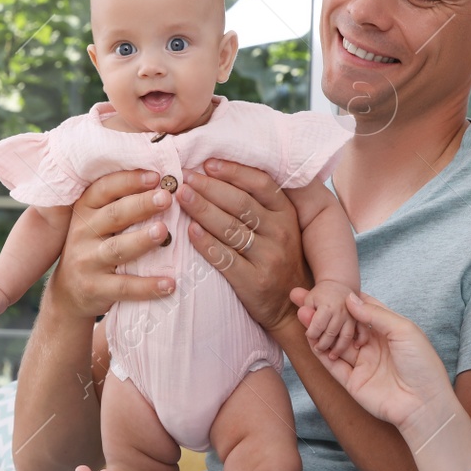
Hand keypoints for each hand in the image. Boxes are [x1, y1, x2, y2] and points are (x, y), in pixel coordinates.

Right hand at [46, 170, 176, 319]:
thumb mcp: (96, 224)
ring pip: (117, 248)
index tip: (156, 175)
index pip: (104, 189)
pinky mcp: (95, 288)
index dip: (129, 181)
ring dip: (142, 240)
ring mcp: (87, 261)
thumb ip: (119, 205)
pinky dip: (148, 286)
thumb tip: (161, 183)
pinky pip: (124, 286)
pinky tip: (170, 283)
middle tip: (166, 197)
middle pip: (114, 215)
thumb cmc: (93, 249)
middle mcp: (82, 233)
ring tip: (164, 231)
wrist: (68, 294)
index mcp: (85, 211)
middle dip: (141, 204)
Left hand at [179, 160, 307, 332]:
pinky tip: (189, 230)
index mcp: (286, 214)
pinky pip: (225, 258)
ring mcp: (269, 258)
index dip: (233, 171)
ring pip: (230, 228)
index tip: (206, 163)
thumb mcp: (279, 228)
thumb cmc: (277, 259)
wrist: (289, 307)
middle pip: (240, 203)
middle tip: (183, 178)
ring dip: (202, 209)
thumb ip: (258, 205)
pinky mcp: (254, 281)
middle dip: (209, 187)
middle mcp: (281, 233)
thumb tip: (217, 174)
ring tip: (180, 196)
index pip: (260, 184)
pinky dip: (205, 243)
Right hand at [292, 289, 449, 429]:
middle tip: (305, 299)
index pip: (363, 311)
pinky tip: (310, 339)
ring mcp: (363, 365)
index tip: (327, 287)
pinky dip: (321, 353)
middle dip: (326, 313)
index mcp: (388, 331)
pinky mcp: (354, 383)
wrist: (424, 404)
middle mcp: (374, 346)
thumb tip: (350, 298)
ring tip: (303, 315)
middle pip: (344, 326)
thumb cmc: (422, 364)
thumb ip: (376, 314)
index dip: (345, 299)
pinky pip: (333, 366)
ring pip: (335, 344)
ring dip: (320, 331)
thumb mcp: (404, 330)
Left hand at [303, 278, 357, 356]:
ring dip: (339, 349)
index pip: (317, 325)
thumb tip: (302, 315)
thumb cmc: (321, 295)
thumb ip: (305, 310)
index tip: (309, 336)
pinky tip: (355, 347)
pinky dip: (361, 340)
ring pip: (346, 336)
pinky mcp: (360, 319)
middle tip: (317, 349)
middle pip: (331, 333)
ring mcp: (352, 316)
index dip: (311, 334)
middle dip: (322, 345)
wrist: (339, 285)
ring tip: (331, 356)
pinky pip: (363, 332)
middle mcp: (341, 311)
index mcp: (327, 306)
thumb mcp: (310, 299)